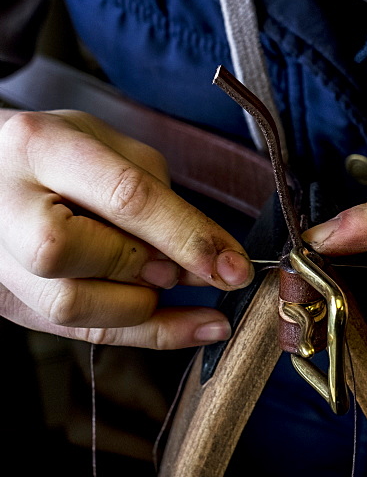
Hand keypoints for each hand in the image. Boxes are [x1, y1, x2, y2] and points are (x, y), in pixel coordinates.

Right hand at [0, 109, 252, 347]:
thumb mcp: (108, 143)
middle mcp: (5, 204)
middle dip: (147, 268)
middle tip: (190, 269)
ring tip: (173, 282)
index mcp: (38, 146)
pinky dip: (143, 334)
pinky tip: (190, 328)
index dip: (185, 235)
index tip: (233, 265)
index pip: (120, 196)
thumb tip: (202, 256)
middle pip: (73, 254)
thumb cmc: (57, 150)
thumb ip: (153, 192)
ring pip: (71, 306)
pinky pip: (78, 333)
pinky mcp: (7, 301)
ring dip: (142, 304)